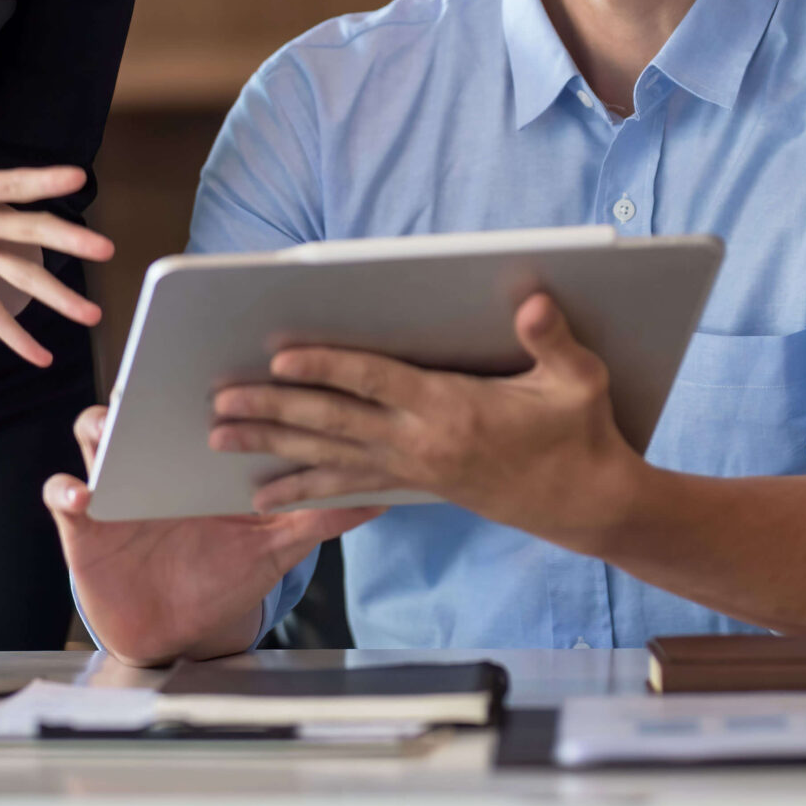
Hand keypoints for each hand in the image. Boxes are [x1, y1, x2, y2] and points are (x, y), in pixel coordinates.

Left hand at [0, 105, 114, 365]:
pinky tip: (41, 357)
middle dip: (68, 240)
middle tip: (106, 249)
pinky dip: (15, 336)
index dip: (42, 180)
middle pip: (31, 230)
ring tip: (92, 316)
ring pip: (23, 274)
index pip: (11, 184)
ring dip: (58, 295)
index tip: (78, 176)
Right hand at [42, 405, 381, 666]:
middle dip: (145, 388)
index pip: (198, 402)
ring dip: (99, 429)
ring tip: (110, 433)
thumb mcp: (275, 547)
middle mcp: (154, 458)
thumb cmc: (225, 578)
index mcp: (198, 456)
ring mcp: (115, 486)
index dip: (209, 378)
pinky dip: (67, 492)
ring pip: (94, 436)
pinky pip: (62, 497)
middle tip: (157, 378)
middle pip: (141, 404)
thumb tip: (383, 493)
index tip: (224, 355)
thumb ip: (319, 517)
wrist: (178, 631)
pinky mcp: (83, 525)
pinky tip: (84, 497)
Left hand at [209, 293, 639, 547]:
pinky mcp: (414, 484)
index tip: (280, 357)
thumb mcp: (579, 381)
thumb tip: (534, 302)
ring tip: (219, 441)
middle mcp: (421, 442)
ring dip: (271, 447)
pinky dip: (302, 487)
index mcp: (452, 408)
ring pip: (327, 457)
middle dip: (272, 411)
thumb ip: (552, 340)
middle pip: (333, 423)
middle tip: (220, 403)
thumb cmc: (581, 433)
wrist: (586, 504)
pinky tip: (265, 492)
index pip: (376, 381)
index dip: (327, 367)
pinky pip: (346, 487)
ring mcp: (413, 468)